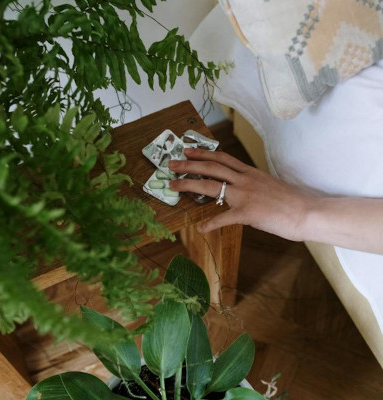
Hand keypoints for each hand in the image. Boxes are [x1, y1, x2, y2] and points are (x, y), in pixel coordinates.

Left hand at [169, 148, 314, 239]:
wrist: (306, 211)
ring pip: (211, 185)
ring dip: (189, 184)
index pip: (222, 158)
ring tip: (172, 184)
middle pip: (211, 167)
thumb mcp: (268, 185)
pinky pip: (224, 218)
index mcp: (249, 172)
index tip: (189, 150)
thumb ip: (251, 183)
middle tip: (172, 163)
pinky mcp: (248, 213)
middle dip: (189, 164)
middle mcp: (244, 179)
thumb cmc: (290, 200)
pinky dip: (210, 223)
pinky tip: (200, 228)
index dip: (203, 153)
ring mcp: (245, 195)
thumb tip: (239, 186)